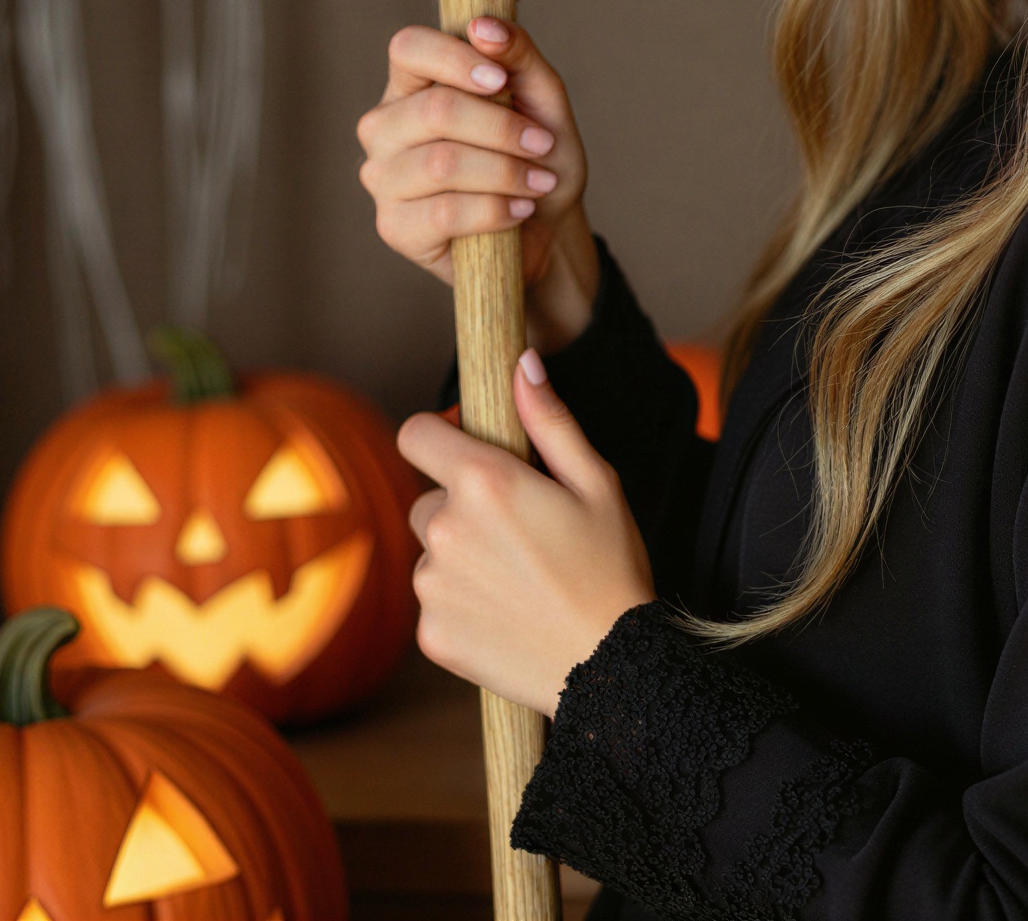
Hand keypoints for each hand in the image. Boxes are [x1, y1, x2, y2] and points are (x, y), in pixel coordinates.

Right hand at [358, 16, 599, 348]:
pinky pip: (446, 212)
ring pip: (442, 163)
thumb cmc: (538, 155)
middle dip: (503, 129)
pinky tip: (519, 210)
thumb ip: (518, 54)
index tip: (501, 80)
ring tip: (539, 182)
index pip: (408, 48)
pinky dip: (497, 210)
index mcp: (412, 84)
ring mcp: (383, 178)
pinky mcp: (394, 227)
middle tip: (544, 144)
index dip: (455, 59)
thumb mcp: (543, 99)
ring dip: (507, 172)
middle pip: (435, 109)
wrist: (546, 227)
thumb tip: (483, 26)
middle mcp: (385, 126)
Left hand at [399, 351, 655, 718]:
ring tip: (521, 579)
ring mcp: (431, 586)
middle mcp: (444, 531)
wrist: (611, 666)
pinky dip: (462, 605)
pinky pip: (435, 602)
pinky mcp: (430, 633)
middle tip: (521, 533)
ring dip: (462, 558)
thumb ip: (550, 419)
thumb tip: (521, 361)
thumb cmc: (612, 565)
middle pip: (428, 499)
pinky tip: (509, 615)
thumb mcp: (596, 482)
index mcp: (483, 483)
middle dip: (462, 507)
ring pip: (432, 553)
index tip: (466, 452)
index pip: (414, 434)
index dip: (438, 437)